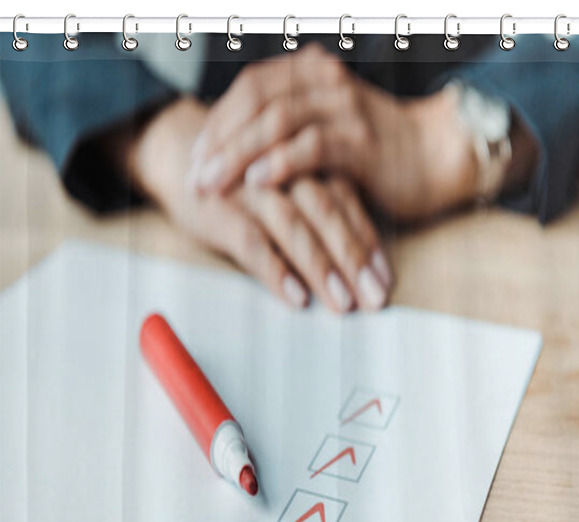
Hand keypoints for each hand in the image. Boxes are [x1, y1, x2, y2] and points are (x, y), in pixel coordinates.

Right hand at [120, 97, 391, 311]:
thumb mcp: (293, 186)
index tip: (386, 281)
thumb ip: (325, 212)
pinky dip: (275, 271)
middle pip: (327, 214)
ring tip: (342, 303)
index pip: (348, 204)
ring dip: (321, 269)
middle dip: (354, 260)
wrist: (181, 152)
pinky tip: (296, 298)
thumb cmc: (251, 179)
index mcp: (309, 164)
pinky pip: (252, 242)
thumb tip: (363, 264)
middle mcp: (285, 172)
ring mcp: (252, 189)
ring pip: (294, 228)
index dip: (369, 244)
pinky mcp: (220, 208)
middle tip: (374, 298)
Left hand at [188, 44, 480, 220]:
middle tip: (194, 175)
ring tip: (212, 184)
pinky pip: (311, 148)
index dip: (218, 121)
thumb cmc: (380, 150)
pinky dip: (279, 164)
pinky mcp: (361, 143)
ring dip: (237, 155)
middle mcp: (325, 81)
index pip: (250, 87)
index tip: (195, 156)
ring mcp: (344, 109)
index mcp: (313, 72)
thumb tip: (244, 149)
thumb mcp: (331, 126)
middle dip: (218, 141)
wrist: (439, 156)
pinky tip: (256, 183)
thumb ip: (293, 126)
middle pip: (255, 102)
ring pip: (276, 123)